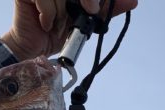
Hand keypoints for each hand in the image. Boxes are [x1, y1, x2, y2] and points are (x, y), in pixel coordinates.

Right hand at [0, 0, 137, 60]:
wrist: (32, 50)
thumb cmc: (56, 34)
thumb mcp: (84, 24)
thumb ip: (104, 11)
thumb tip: (132, 2)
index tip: (98, 6)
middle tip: (89, 10)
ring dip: (63, 12)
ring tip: (56, 25)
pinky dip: (48, 13)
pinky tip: (45, 24)